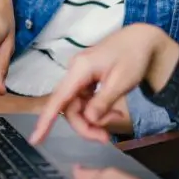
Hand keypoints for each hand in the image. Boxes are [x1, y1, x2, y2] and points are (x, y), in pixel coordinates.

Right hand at [31, 23, 178, 143]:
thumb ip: (103, 102)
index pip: (58, 99)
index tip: (35, 140)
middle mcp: (75, 71)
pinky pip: (85, 101)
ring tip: (117, 118)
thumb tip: (88, 119)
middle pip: (70, 108)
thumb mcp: (121, 82)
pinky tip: (113, 112)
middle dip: (86, 125)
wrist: (143, 39)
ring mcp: (80, 75)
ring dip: (94, 119)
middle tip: (105, 138)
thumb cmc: (134, 56)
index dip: (46, 121)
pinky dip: (98, 110)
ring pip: (78, 106)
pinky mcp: (87, 78)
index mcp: (80, 69)